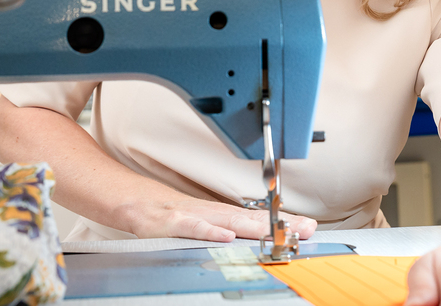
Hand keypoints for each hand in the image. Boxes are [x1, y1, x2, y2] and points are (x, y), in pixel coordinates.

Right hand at [126, 194, 317, 242]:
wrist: (131, 200)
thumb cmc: (165, 214)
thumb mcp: (199, 224)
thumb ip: (223, 232)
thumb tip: (249, 240)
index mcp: (218, 216)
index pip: (256, 219)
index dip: (283, 222)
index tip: (308, 227)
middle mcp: (209, 213)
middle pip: (249, 219)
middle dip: (278, 224)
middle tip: (305, 228)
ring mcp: (191, 216)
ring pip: (226, 221)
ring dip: (253, 226)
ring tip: (276, 230)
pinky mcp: (170, 224)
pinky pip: (191, 228)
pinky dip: (208, 231)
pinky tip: (225, 236)